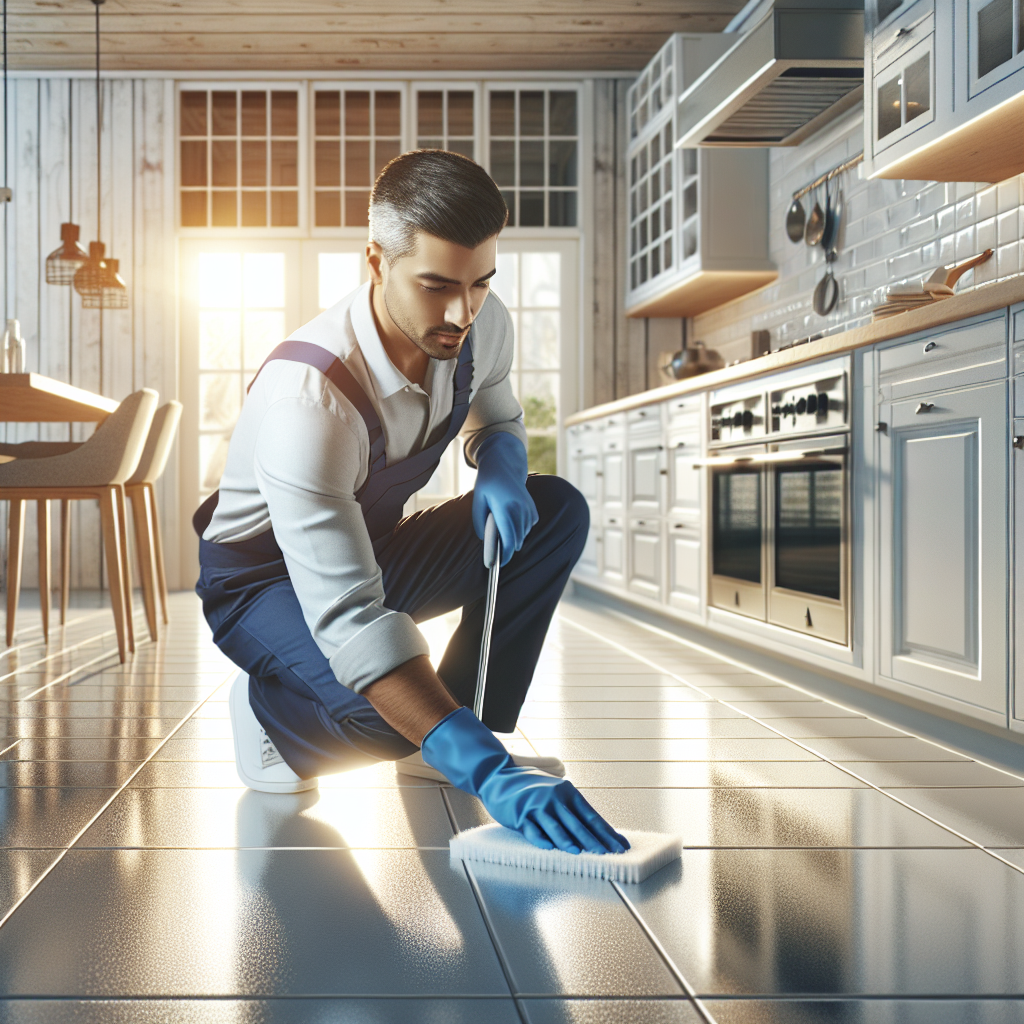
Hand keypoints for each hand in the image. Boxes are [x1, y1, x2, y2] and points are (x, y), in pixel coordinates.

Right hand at [421, 708, 629, 854]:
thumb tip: (597, 834)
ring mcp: (536, 806)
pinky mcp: (520, 815)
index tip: (620, 846)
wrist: (501, 778)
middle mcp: (554, 798)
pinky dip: (540, 838)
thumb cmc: (533, 792)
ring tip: (579, 852)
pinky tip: (547, 847)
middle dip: (593, 840)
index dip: (607, 832)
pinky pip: (531, 829)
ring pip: (555, 826)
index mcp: (568, 793)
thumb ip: (573, 812)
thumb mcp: (556, 796)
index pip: (592, 816)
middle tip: (607, 853)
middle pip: (577, 823)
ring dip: (567, 840)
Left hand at [471, 432, 538, 566]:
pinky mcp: (533, 508)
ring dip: (514, 537)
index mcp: (505, 508)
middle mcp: (520, 509)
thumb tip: (486, 540)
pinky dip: (520, 528)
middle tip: (496, 551)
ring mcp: (529, 508)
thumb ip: (480, 522)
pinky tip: (511, 520)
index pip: (509, 539)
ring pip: (523, 534)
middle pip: (517, 540)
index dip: (505, 555)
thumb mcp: (477, 501)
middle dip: (507, 548)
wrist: (504, 464)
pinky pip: (528, 527)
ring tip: (501, 530)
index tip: (498, 564)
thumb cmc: (487, 483)